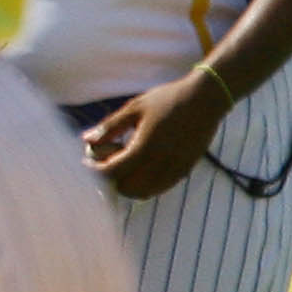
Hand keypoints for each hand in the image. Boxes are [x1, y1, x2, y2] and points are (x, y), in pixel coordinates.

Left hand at [84, 72, 228, 200]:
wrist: (205, 99)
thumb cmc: (167, 99)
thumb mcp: (133, 108)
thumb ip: (109, 127)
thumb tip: (85, 139)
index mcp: (145, 148)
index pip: (113, 173)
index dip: (96, 171)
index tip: (87, 162)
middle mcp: (161, 163)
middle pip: (127, 188)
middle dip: (112, 179)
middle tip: (107, 161)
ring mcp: (175, 169)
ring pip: (145, 192)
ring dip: (129, 184)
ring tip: (124, 163)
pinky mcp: (186, 169)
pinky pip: (161, 188)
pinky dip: (146, 184)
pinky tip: (141, 166)